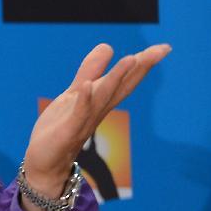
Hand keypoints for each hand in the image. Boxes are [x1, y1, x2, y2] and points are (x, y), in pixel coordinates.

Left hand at [21, 43, 171, 199]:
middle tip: (162, 50)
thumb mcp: (74, 94)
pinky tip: (88, 84)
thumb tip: (108, 46)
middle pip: (122, 87)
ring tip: (132, 58)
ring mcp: (84, 121)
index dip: (143, 63)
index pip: (125, 80)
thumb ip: (89, 71)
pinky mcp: (67, 131)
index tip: (165, 47)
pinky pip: (78, 113)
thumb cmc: (61, 129)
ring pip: (103, 97)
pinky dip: (84, 99)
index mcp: (99, 101)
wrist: (45, 164)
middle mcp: (97, 111)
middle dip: (141, 68)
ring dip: (116, 78)